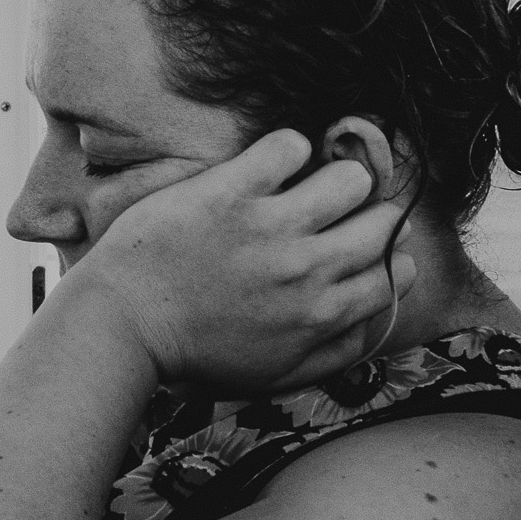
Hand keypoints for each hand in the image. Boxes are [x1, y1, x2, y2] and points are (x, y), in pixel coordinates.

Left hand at [58, 129, 415, 391]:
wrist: (124, 325)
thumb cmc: (195, 351)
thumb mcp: (276, 373)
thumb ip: (335, 351)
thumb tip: (375, 319)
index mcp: (322, 313)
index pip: (397, 273)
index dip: (386, 254)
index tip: (364, 244)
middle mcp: (307, 269)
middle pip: (386, 220)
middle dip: (372, 211)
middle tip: (339, 209)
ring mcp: (269, 227)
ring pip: (352, 177)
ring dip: (337, 174)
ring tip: (307, 183)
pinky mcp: (230, 192)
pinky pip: (290, 146)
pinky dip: (288, 147)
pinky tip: (266, 165)